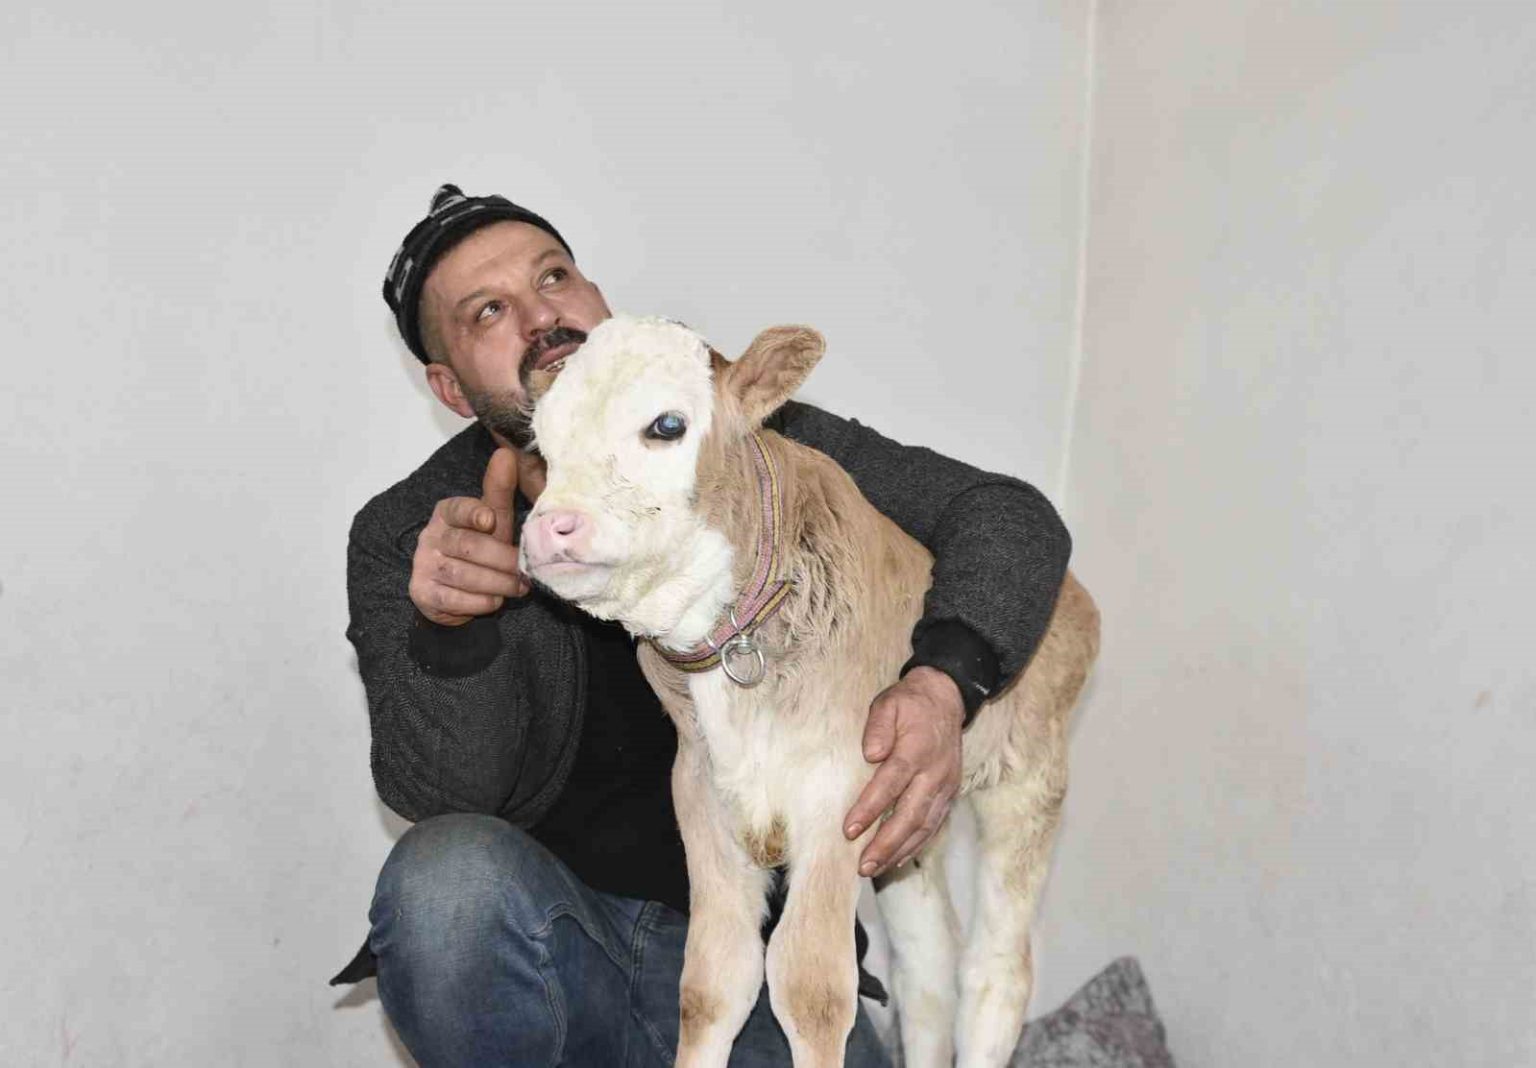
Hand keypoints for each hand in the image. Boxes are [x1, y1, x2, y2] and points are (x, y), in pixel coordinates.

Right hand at [408, 447, 537, 625]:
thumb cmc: (480, 547)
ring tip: (517, 587)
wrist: (453, 590)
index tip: (490, 520)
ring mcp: (423, 564)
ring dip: (496, 583)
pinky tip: (494, 600)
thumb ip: (498, 491)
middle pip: (467, 546)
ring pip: (463, 575)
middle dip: (502, 560)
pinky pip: (454, 599)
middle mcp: (430, 536)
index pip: (457, 509)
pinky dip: (480, 602)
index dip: (474, 513)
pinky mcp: (422, 592)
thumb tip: (506, 453)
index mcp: (447, 513)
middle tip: (525, 571)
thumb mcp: (493, 520)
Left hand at [843, 666, 963, 876]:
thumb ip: (877, 726)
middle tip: (863, 865)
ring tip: (874, 869)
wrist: (946, 699)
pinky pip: (933, 825)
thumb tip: (870, 754)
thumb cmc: (909, 704)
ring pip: (924, 826)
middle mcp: (935, 772)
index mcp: (917, 749)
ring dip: (899, 850)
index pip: (892, 783)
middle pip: (911, 814)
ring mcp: (946, 786)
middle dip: (886, 843)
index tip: (849, 830)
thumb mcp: (888, 703)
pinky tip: (896, 858)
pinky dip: (915, 844)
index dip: (871, 808)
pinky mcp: (950, 793)